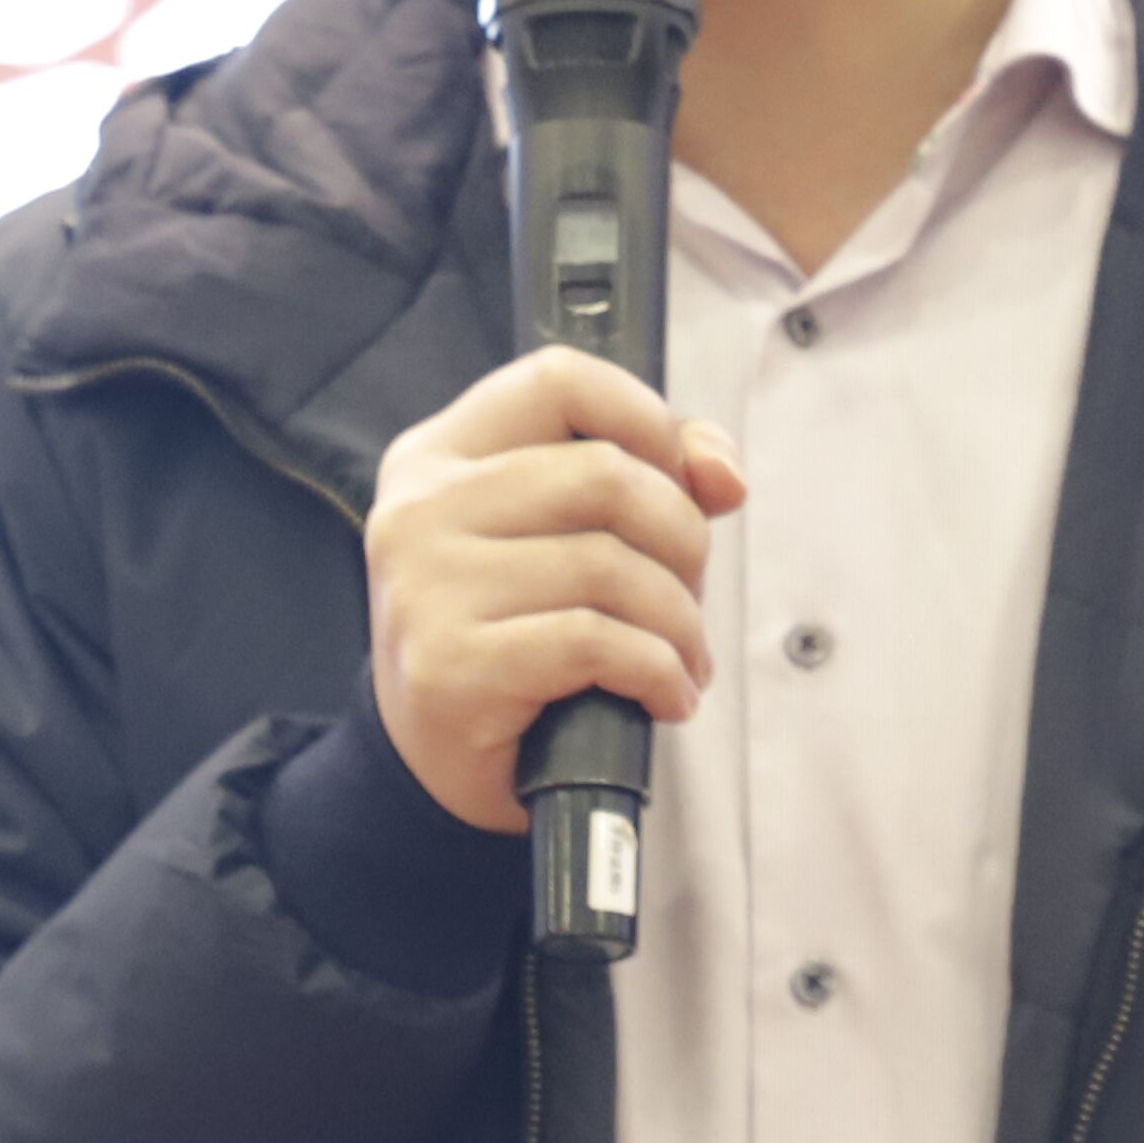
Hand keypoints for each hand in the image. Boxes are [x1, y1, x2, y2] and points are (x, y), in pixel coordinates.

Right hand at [363, 345, 751, 833]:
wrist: (433, 762)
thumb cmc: (506, 636)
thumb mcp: (557, 537)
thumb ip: (645, 476)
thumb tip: (722, 472)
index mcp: (440, 455)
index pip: (559, 380)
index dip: (647, 418)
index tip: (686, 482)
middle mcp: (420, 509)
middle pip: (604, 474)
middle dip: (682, 539)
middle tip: (688, 595)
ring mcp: (427, 587)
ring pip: (609, 565)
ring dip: (679, 622)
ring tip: (685, 659)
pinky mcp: (450, 666)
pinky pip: (596, 642)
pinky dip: (658, 671)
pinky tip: (665, 695)